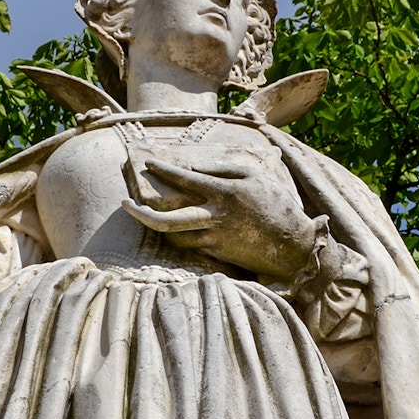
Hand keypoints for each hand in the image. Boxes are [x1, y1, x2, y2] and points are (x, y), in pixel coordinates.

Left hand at [121, 158, 319, 279]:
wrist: (294, 246)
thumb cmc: (277, 205)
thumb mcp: (254, 177)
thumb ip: (223, 170)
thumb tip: (195, 170)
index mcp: (224, 194)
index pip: (185, 180)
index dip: (163, 170)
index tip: (147, 163)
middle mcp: (214, 218)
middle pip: (167, 221)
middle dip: (140, 213)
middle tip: (123, 204)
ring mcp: (214, 240)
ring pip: (174, 237)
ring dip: (156, 226)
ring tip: (144, 214)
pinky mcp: (217, 255)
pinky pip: (189, 245)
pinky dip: (177, 237)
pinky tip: (170, 229)